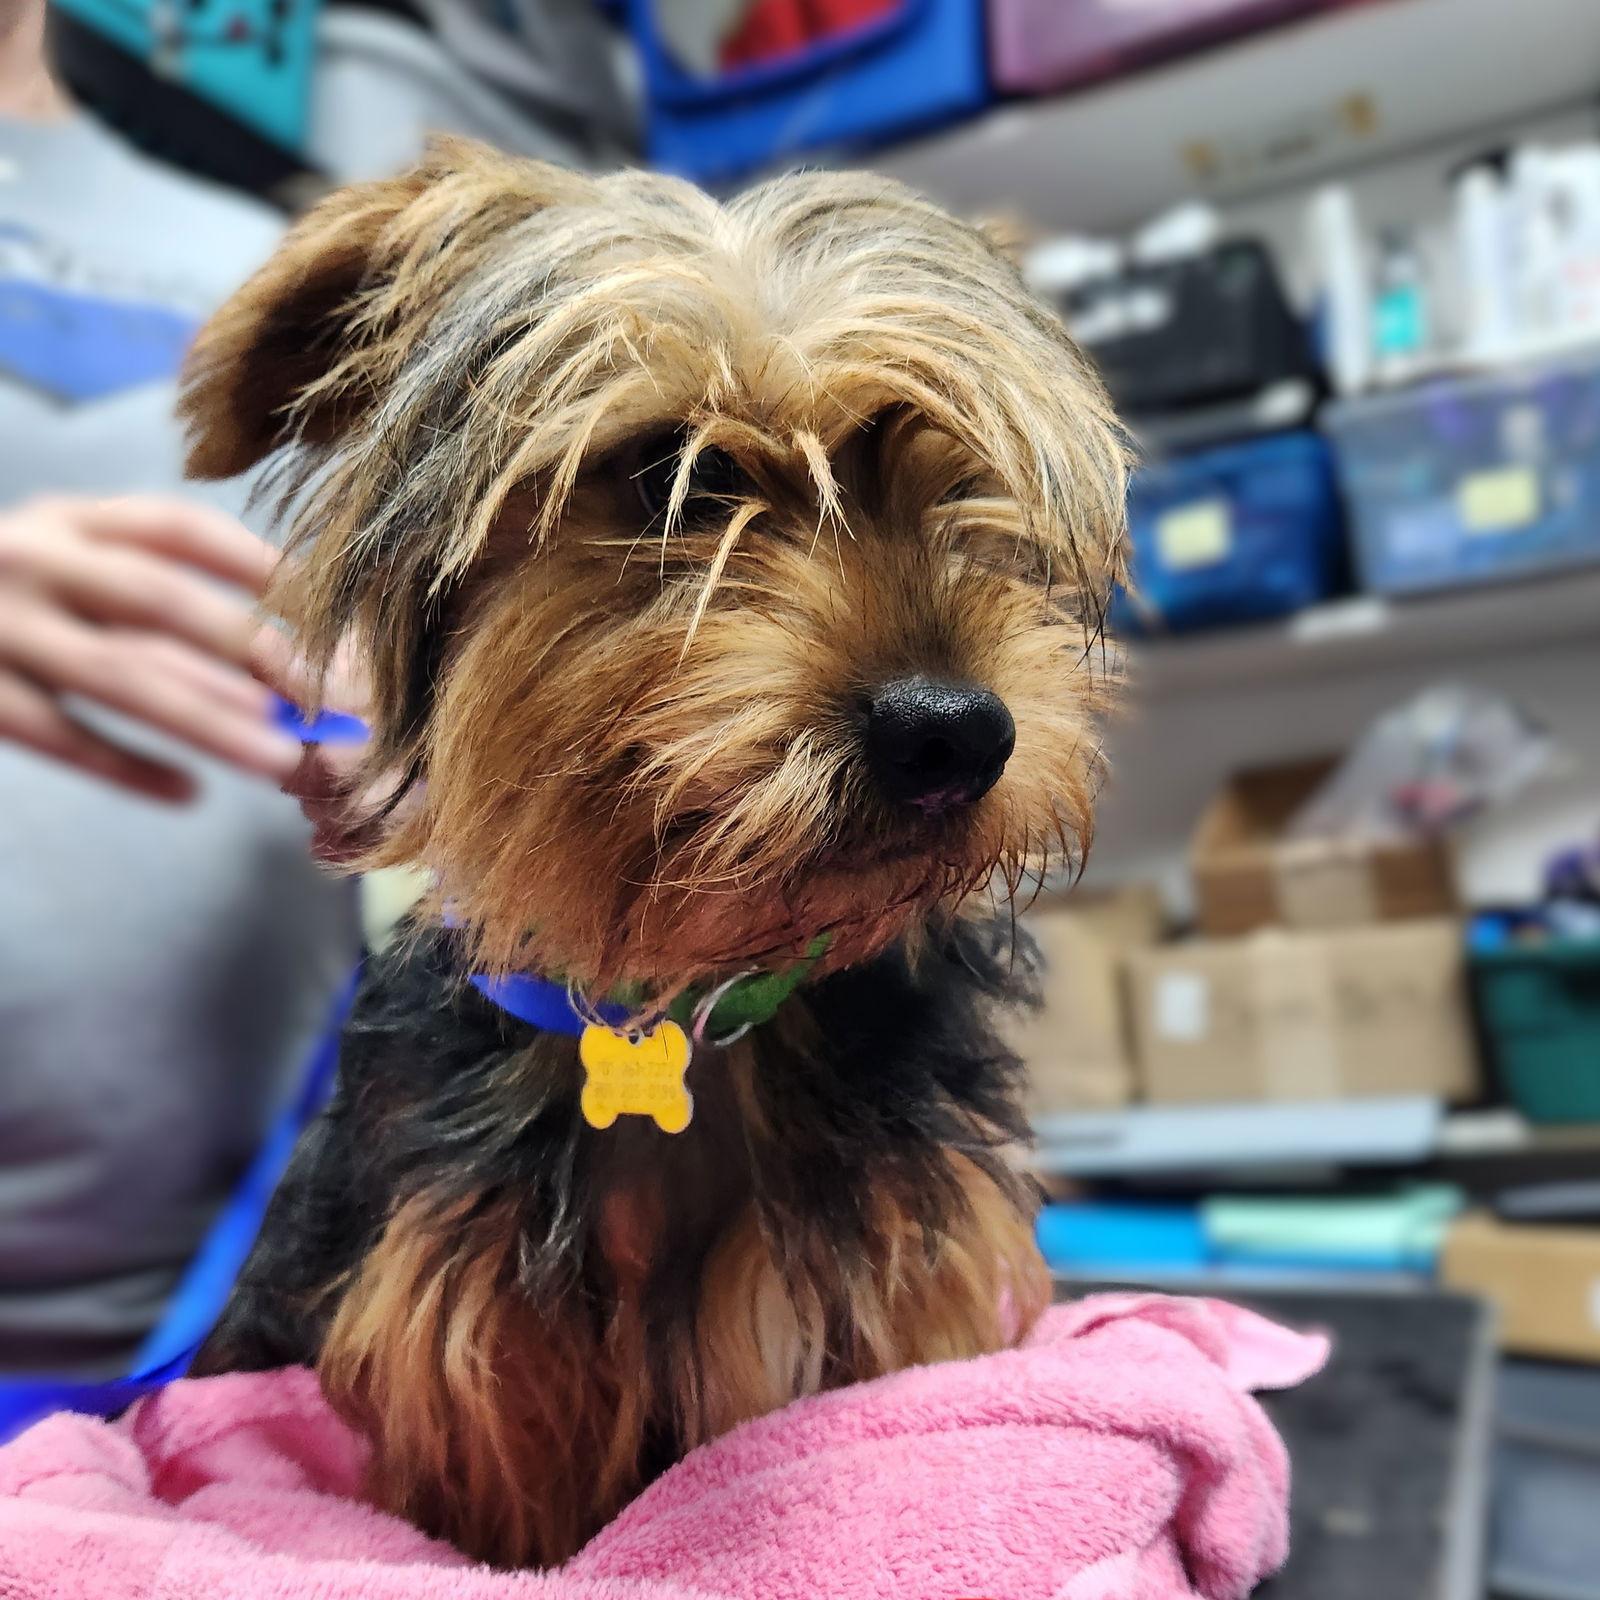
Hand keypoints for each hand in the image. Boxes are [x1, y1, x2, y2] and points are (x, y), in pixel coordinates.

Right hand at [0, 496, 305, 800]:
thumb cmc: (5, 602)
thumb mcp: (63, 565)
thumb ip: (147, 591)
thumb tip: (281, 656)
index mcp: (67, 520)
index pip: (179, 529)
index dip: (261, 564)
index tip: (333, 608)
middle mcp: (30, 560)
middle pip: (162, 601)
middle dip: (255, 650)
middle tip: (326, 697)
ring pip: (122, 675)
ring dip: (211, 718)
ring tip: (281, 756)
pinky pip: (62, 736)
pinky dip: (128, 767)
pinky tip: (190, 794)